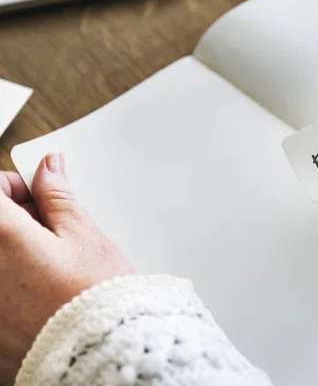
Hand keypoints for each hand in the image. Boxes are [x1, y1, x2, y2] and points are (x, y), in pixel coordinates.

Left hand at [0, 153, 132, 383]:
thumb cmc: (96, 300)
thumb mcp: (85, 237)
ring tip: (51, 266)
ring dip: (17, 249)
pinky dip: (16, 281)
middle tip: (52, 231)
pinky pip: (4, 286)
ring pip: (0, 255)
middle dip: (17, 218)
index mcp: (0, 236)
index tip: (37, 196)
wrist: (101, 356)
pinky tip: (42, 291)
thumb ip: (59, 197)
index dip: (15, 186)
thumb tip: (48, 168)